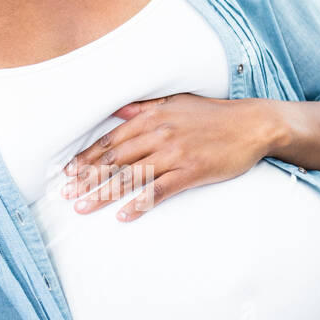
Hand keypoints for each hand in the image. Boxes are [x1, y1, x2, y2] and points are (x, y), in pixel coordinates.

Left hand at [61, 93, 281, 219]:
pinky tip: (124, 216)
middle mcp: (159, 135)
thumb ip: (145, 108)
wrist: (253, 124)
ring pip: (131, 177)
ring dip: (104, 194)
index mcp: (152, 117)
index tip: (69, 171)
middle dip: (87, 178)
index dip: (88, 156)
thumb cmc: (214, 114)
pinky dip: (140, 204)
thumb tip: (119, 111)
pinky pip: (160, 191)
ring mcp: (175, 154)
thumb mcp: (177, 102)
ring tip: (83, 208)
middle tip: (67, 193)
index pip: (111, 139)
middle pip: (115, 160)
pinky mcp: (191, 172)